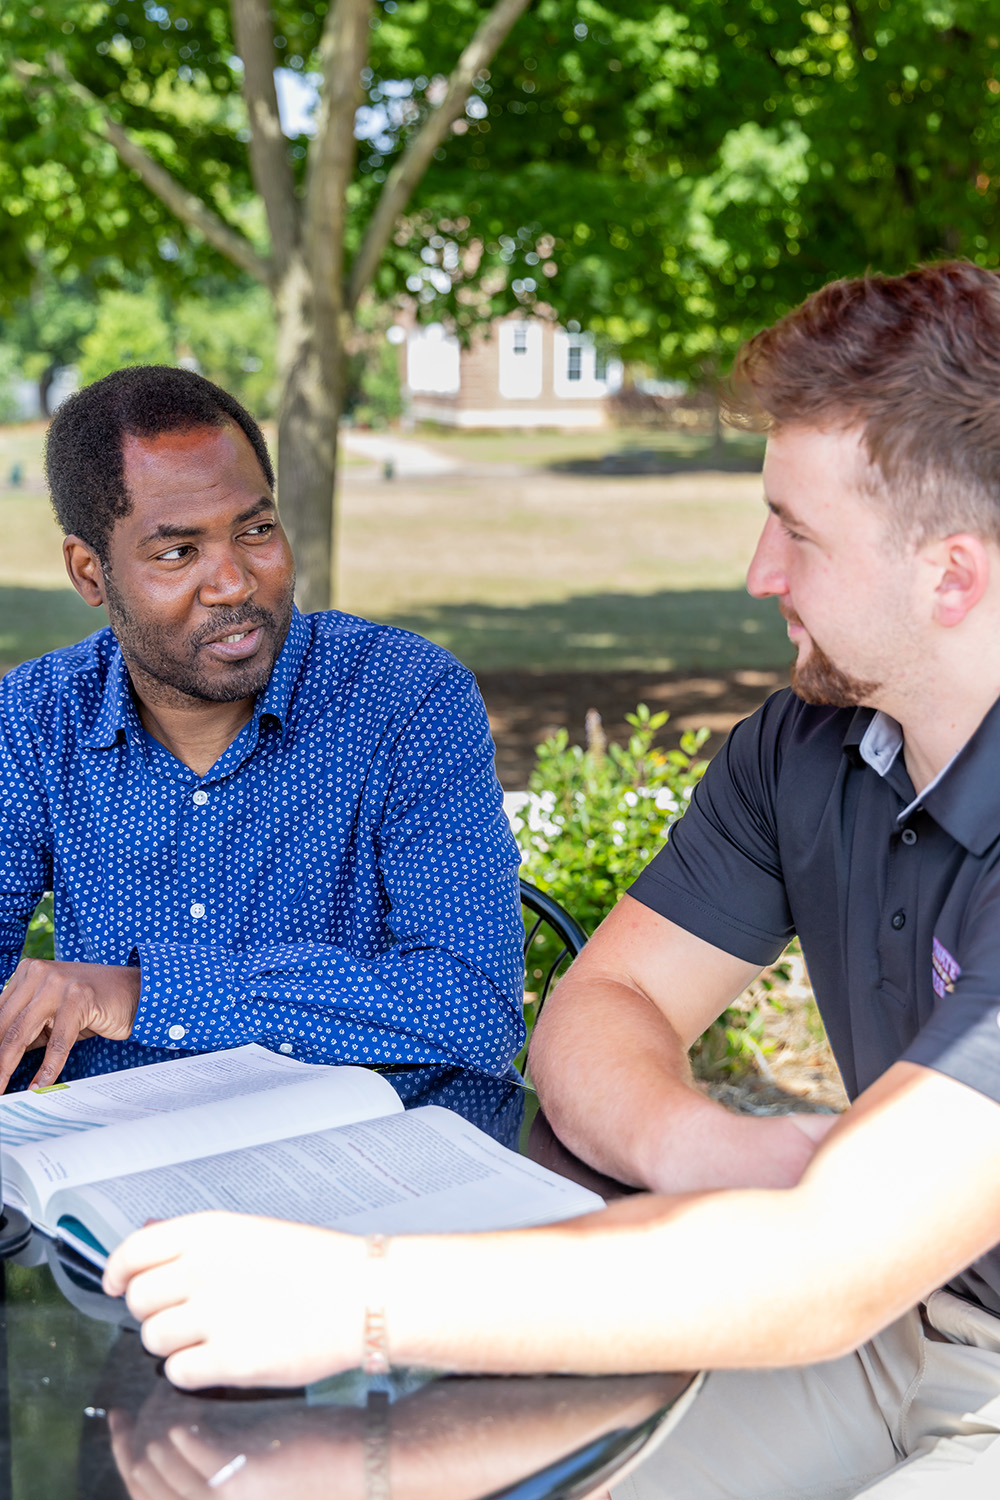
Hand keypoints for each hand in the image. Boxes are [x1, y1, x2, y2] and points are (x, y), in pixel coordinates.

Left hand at [0, 958, 139, 1090]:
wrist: (136, 991)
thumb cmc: (93, 1004)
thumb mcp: (53, 1012)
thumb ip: (28, 1028)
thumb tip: (2, 1058)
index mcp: (28, 972)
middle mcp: (39, 973)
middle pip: (6, 1025)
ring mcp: (59, 984)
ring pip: (23, 1033)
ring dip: (7, 1068)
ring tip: (1, 1089)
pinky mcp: (79, 999)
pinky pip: (57, 1043)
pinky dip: (47, 1069)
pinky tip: (39, 1086)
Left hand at [103, 1212, 367, 1389]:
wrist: (363, 1295)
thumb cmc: (317, 1263)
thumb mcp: (252, 1232)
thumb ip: (196, 1241)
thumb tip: (147, 1240)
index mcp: (209, 1231)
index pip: (132, 1252)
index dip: (117, 1272)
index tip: (116, 1284)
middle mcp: (203, 1269)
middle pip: (138, 1301)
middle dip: (152, 1311)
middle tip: (179, 1314)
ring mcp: (214, 1316)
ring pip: (153, 1340)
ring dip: (172, 1342)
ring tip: (206, 1336)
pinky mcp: (229, 1361)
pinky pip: (177, 1373)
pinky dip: (190, 1371)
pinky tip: (216, 1358)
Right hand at [107, 1400, 365, 1499]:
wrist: (368, 1467)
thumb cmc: (320, 1460)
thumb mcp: (260, 1463)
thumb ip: (223, 1455)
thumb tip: (183, 1420)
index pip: (147, 1496)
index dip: (125, 1460)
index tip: (118, 1423)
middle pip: (146, 1487)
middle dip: (125, 1449)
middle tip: (119, 1414)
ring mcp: (225, 1499)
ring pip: (162, 1468)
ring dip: (148, 1436)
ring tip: (146, 1402)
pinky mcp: (242, 1475)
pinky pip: (193, 1451)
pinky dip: (180, 1429)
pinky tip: (178, 1407)